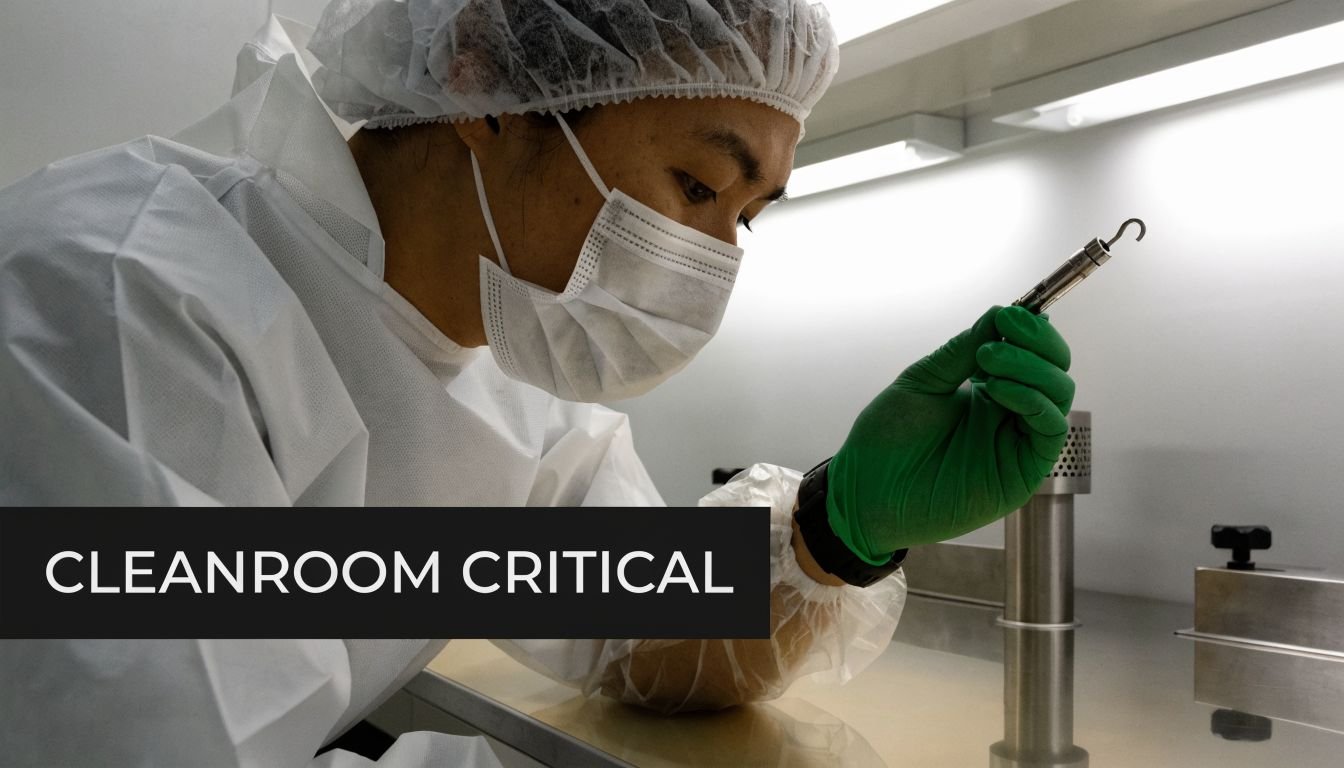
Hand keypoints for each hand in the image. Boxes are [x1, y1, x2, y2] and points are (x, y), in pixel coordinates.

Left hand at [826, 306, 1073, 561]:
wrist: (867, 493)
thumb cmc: (887, 442)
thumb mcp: (922, 382)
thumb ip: (961, 351)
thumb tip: (1003, 313)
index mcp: (988, 391)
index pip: (1031, 352)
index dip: (1030, 329)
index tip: (1009, 312)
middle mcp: (1010, 413)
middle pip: (1054, 368)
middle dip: (1036, 342)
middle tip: (1003, 329)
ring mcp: (1018, 442)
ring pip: (1058, 393)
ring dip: (1030, 367)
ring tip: (988, 358)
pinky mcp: (1023, 471)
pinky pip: (1050, 429)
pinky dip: (1032, 400)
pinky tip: (998, 389)